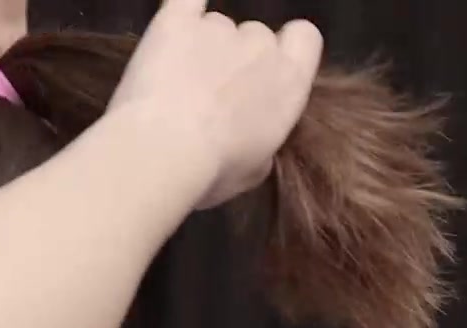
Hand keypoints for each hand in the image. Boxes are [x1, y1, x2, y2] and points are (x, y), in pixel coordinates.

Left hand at [108, 0, 324, 209]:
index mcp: (289, 82)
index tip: (268, 69)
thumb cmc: (209, 171)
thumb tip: (256, 143)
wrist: (160, 150)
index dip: (288, 48)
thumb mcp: (252, 171)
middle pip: (255, 36)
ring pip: (215, 26)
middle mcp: (260, 46)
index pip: (305, 38)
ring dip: (199, 46)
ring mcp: (218, 29)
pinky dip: (184, 7)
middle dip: (235, 59)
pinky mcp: (176, 21)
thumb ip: (261, 143)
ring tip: (173, 83)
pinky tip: (177, 23)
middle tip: (207, 93)